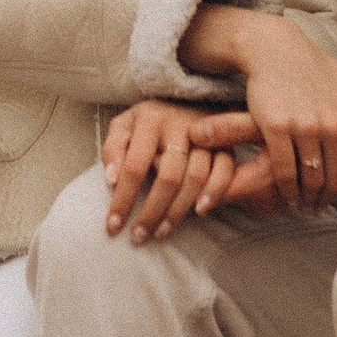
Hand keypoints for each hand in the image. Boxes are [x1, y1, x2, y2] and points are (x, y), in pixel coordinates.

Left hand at [103, 100, 269, 241]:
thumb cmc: (148, 122)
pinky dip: (215, 194)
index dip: (123, 198)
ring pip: (196, 178)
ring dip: (178, 210)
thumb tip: (111, 180)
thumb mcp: (123, 126)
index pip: (134, 166)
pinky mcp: (225, 144)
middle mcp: (180, 125)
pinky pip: (225, 172)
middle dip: (152, 211)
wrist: (184, 100)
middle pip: (168, 176)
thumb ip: (113, 149)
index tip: (113, 225)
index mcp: (150, 119)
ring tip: (161, 232)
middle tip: (138, 236)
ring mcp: (206, 136)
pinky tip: (199, 212)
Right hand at [178, 10, 336, 213]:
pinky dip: (286, 189)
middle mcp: (336, 126)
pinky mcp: (278, 128)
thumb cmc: (316, 67)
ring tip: (303, 203)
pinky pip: (284, 172)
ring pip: (310, 180)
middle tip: (318, 204)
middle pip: (335, 182)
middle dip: (326, 199)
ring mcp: (306, 128)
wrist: (277, 51)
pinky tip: (286, 194)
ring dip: (307, 198)